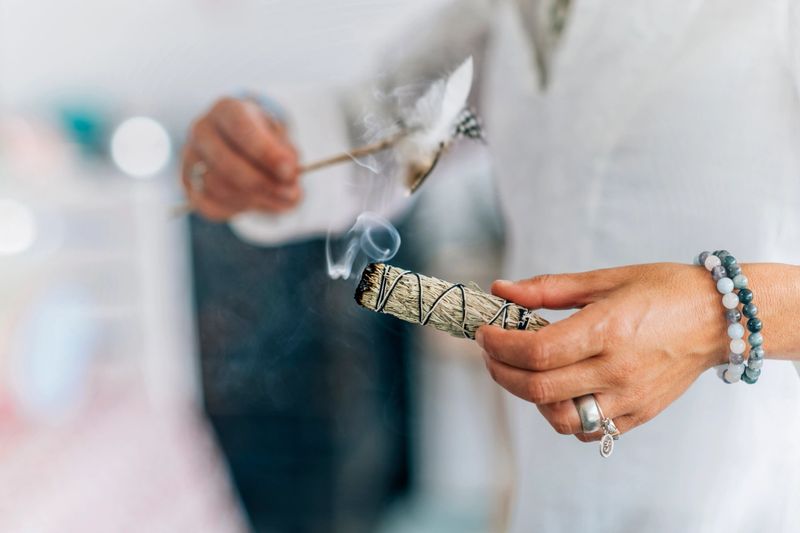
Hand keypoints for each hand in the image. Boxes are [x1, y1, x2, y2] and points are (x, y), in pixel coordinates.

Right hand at [182, 97, 301, 220]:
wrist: (242, 146)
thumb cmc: (265, 141)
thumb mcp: (282, 141)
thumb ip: (288, 159)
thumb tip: (289, 181)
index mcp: (227, 110)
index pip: (240, 128)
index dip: (266, 152)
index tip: (289, 172)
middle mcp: (201, 130)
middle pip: (225, 162)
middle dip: (261, 183)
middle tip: (289, 194)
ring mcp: (190, 157)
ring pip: (218, 187)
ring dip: (253, 199)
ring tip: (278, 199)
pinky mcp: (187, 184)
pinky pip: (210, 205)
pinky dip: (237, 209)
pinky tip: (256, 202)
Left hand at [475, 263, 732, 440]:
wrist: (718, 318)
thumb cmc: (662, 290)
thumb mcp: (604, 279)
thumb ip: (548, 289)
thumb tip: (501, 290)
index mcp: (607, 329)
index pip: (536, 351)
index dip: (499, 345)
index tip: (484, 332)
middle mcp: (617, 370)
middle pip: (538, 388)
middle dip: (499, 371)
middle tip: (490, 351)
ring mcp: (629, 398)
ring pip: (560, 418)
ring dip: (529, 398)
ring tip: (524, 372)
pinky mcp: (638, 415)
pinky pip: (588, 430)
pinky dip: (562, 415)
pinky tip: (557, 390)